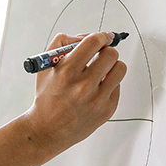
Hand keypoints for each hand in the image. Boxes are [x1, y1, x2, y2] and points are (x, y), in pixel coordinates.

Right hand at [26, 31, 125, 157]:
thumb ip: (63, 43)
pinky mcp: (107, 110)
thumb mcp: (45, 66)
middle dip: (106, 51)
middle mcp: (83, 86)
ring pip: (120, 69)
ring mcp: (97, 100)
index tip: (103, 37)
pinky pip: (118, 86)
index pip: (93, 42)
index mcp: (67, 72)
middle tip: (100, 55)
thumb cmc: (47, 97)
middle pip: (111, 54)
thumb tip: (86, 36)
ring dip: (112, 65)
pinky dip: (110, 84)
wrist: (47, 130)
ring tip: (101, 70)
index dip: (101, 36)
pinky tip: (97, 88)